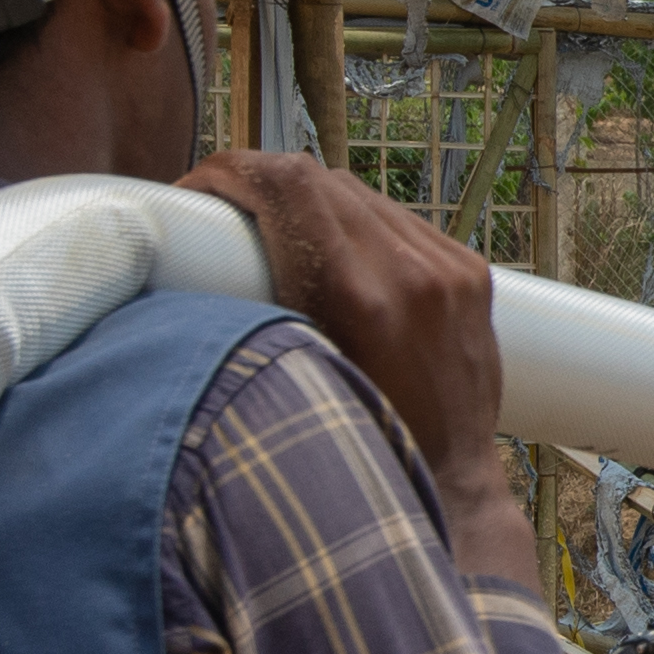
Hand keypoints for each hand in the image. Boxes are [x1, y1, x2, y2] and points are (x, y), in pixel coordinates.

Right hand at [180, 153, 511, 547]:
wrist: (450, 482)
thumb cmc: (357, 452)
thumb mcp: (289, 384)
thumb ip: (248, 323)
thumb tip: (182, 272)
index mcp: (358, 298)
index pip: (287, 184)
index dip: (230, 171)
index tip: (197, 189)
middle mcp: (410, 273)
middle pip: (318, 180)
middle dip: (259, 184)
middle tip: (221, 214)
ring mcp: (448, 269)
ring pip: (358, 194)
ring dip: (308, 201)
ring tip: (273, 233)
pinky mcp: (471, 273)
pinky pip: (399, 220)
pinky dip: (356, 223)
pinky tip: (334, 253)